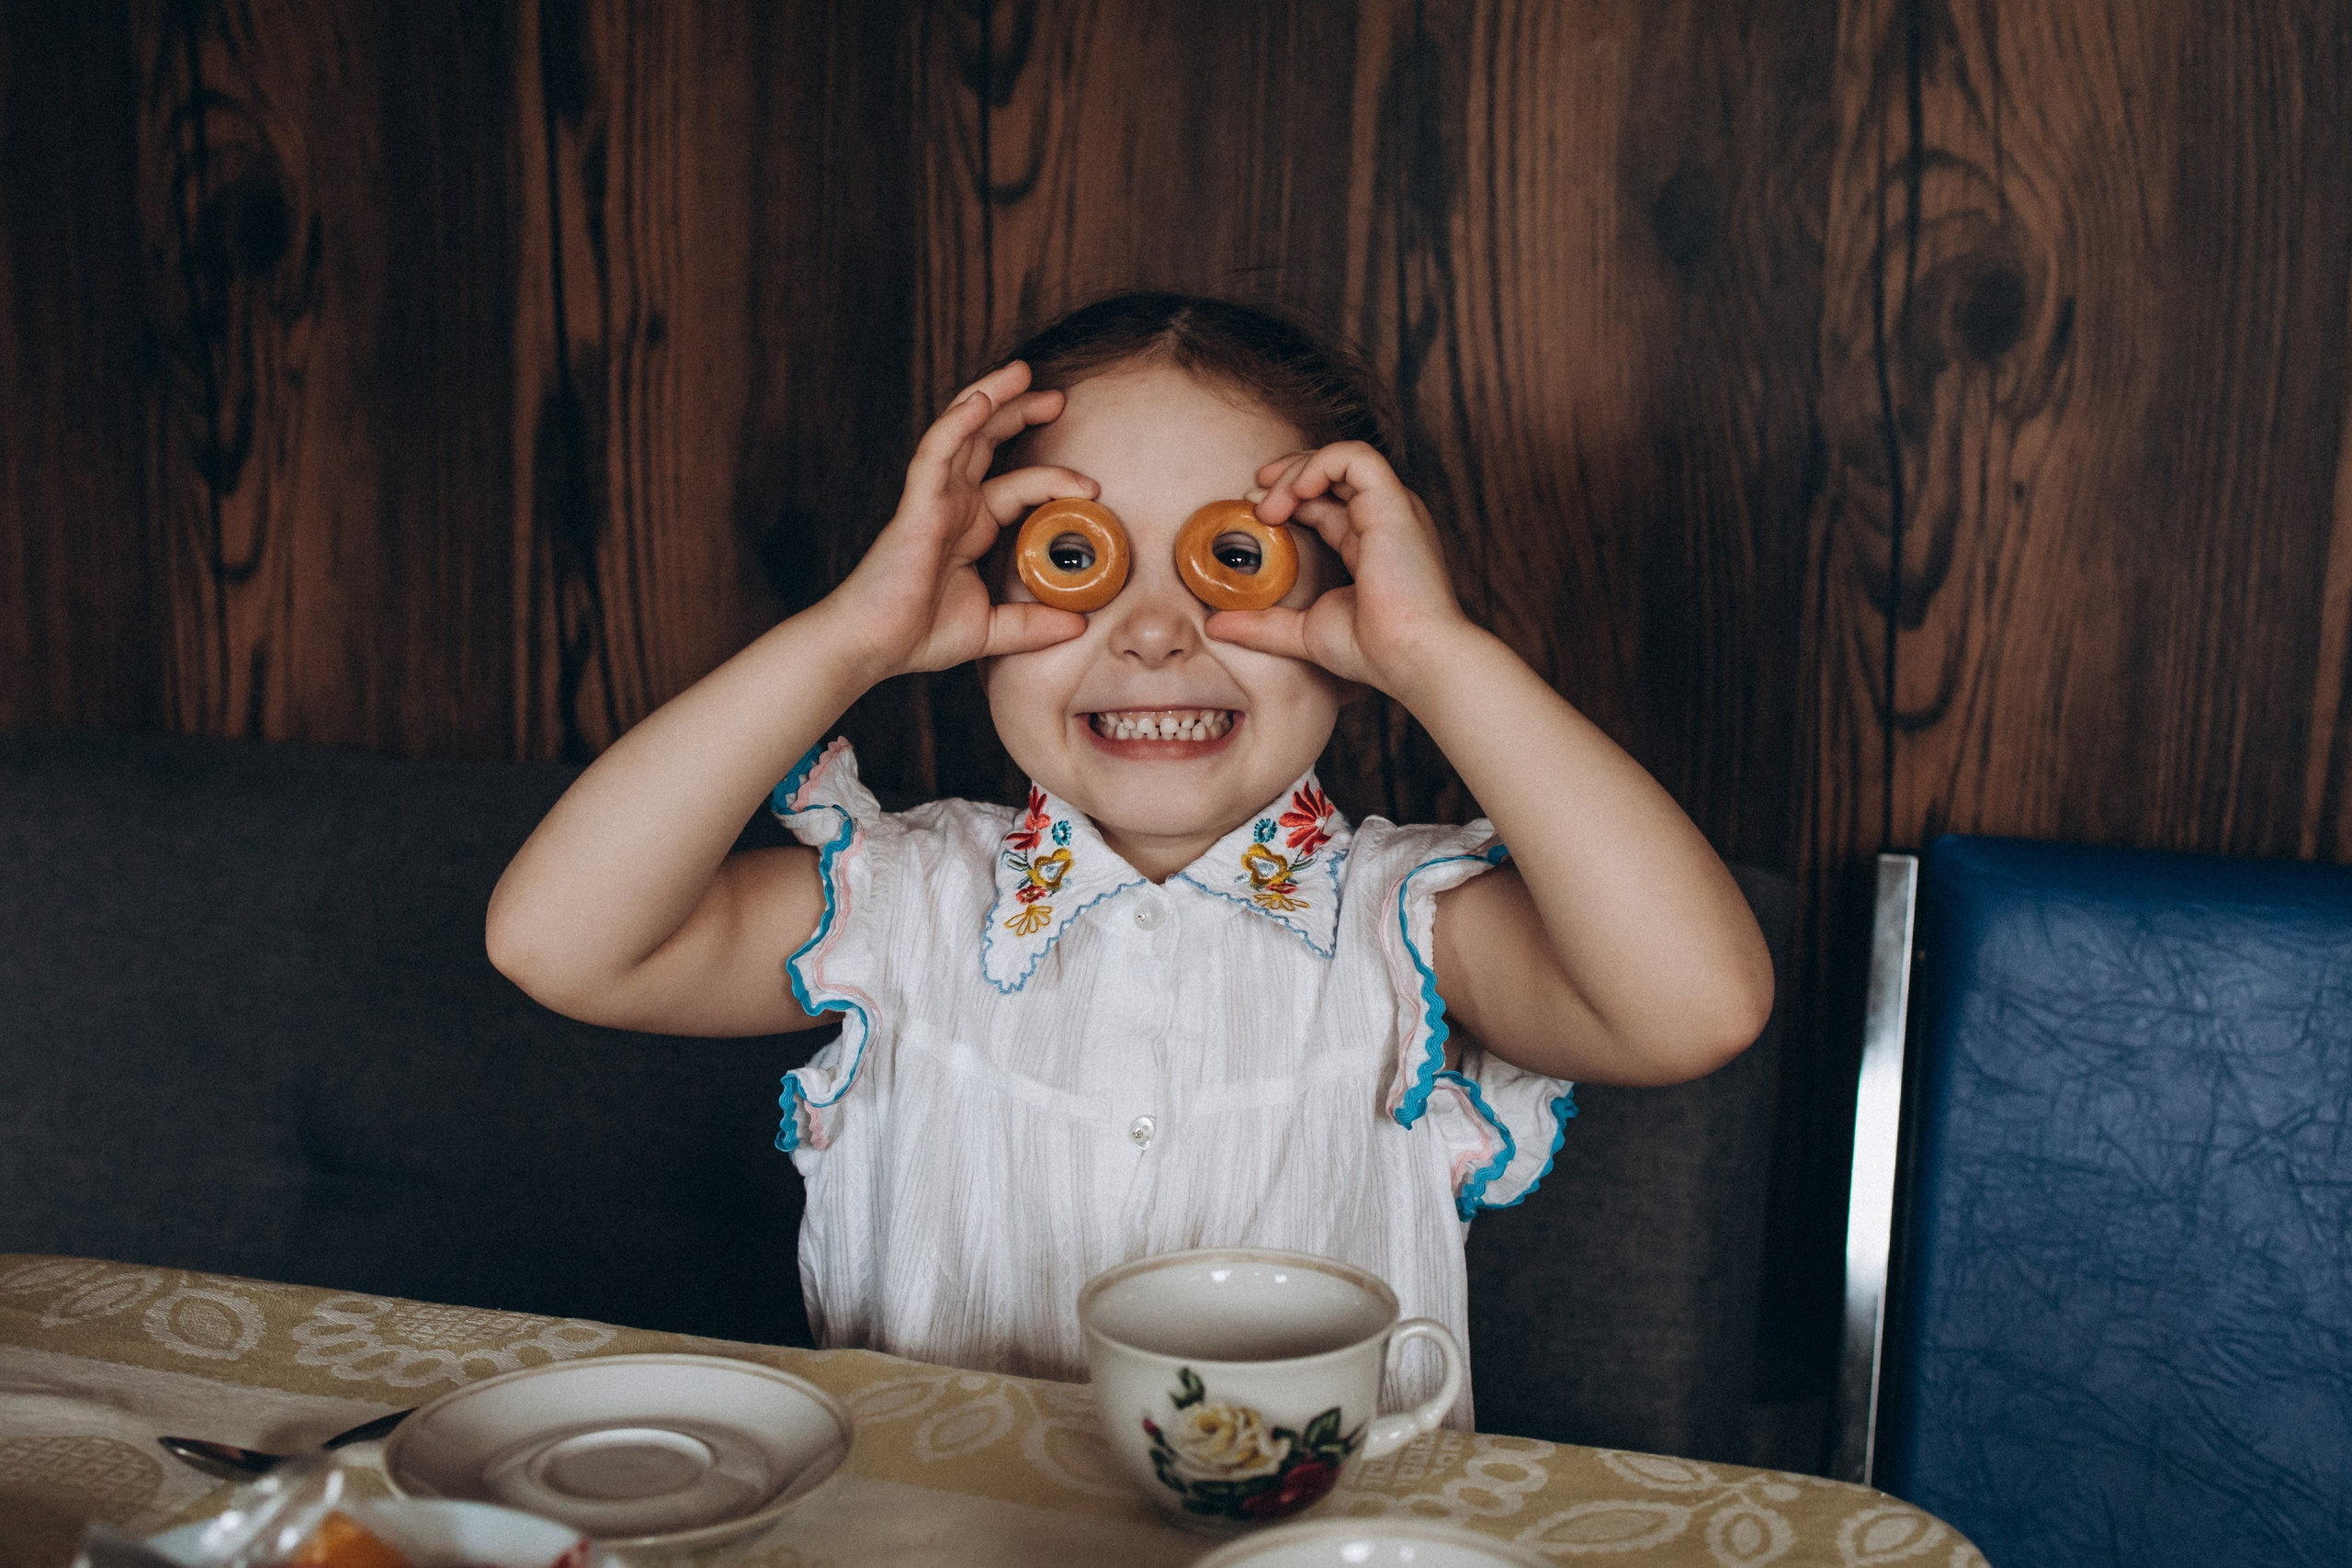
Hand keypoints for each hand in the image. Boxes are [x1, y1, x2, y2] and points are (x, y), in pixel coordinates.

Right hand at [825, 361, 1096, 678]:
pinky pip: (936, 453)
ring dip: (992, 398)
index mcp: (970, 525)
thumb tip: (1079, 623)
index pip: (1018, 485)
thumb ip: (1033, 624)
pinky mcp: (917, 504)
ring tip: (1022, 374)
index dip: (1054, 478)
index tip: (1093, 488)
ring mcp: (933, 499)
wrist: (873, 647)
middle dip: (1021, 412)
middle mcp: (953, 504)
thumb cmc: (917, 635)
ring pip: (962, 431)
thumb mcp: (992, 630)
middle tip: (1058, 397)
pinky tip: (981, 401)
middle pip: (988, 442)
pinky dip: (958, 423)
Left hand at [1204, 442, 1474, 697]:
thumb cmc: (1374, 651)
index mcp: (1370, 542)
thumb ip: (1262, 624)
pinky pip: (1355, 457)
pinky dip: (1319, 464)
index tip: (1253, 512)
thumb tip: (1214, 626)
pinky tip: (1293, 492)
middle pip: (1332, 473)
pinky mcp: (1394, 503)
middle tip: (1252, 495)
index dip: (1287, 497)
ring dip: (1298, 470)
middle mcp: (1383, 519)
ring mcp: (1391, 508)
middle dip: (1288, 474)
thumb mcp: (1303, 632)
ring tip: (1269, 504)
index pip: (1326, 501)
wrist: (1412, 659)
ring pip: (1342, 457)